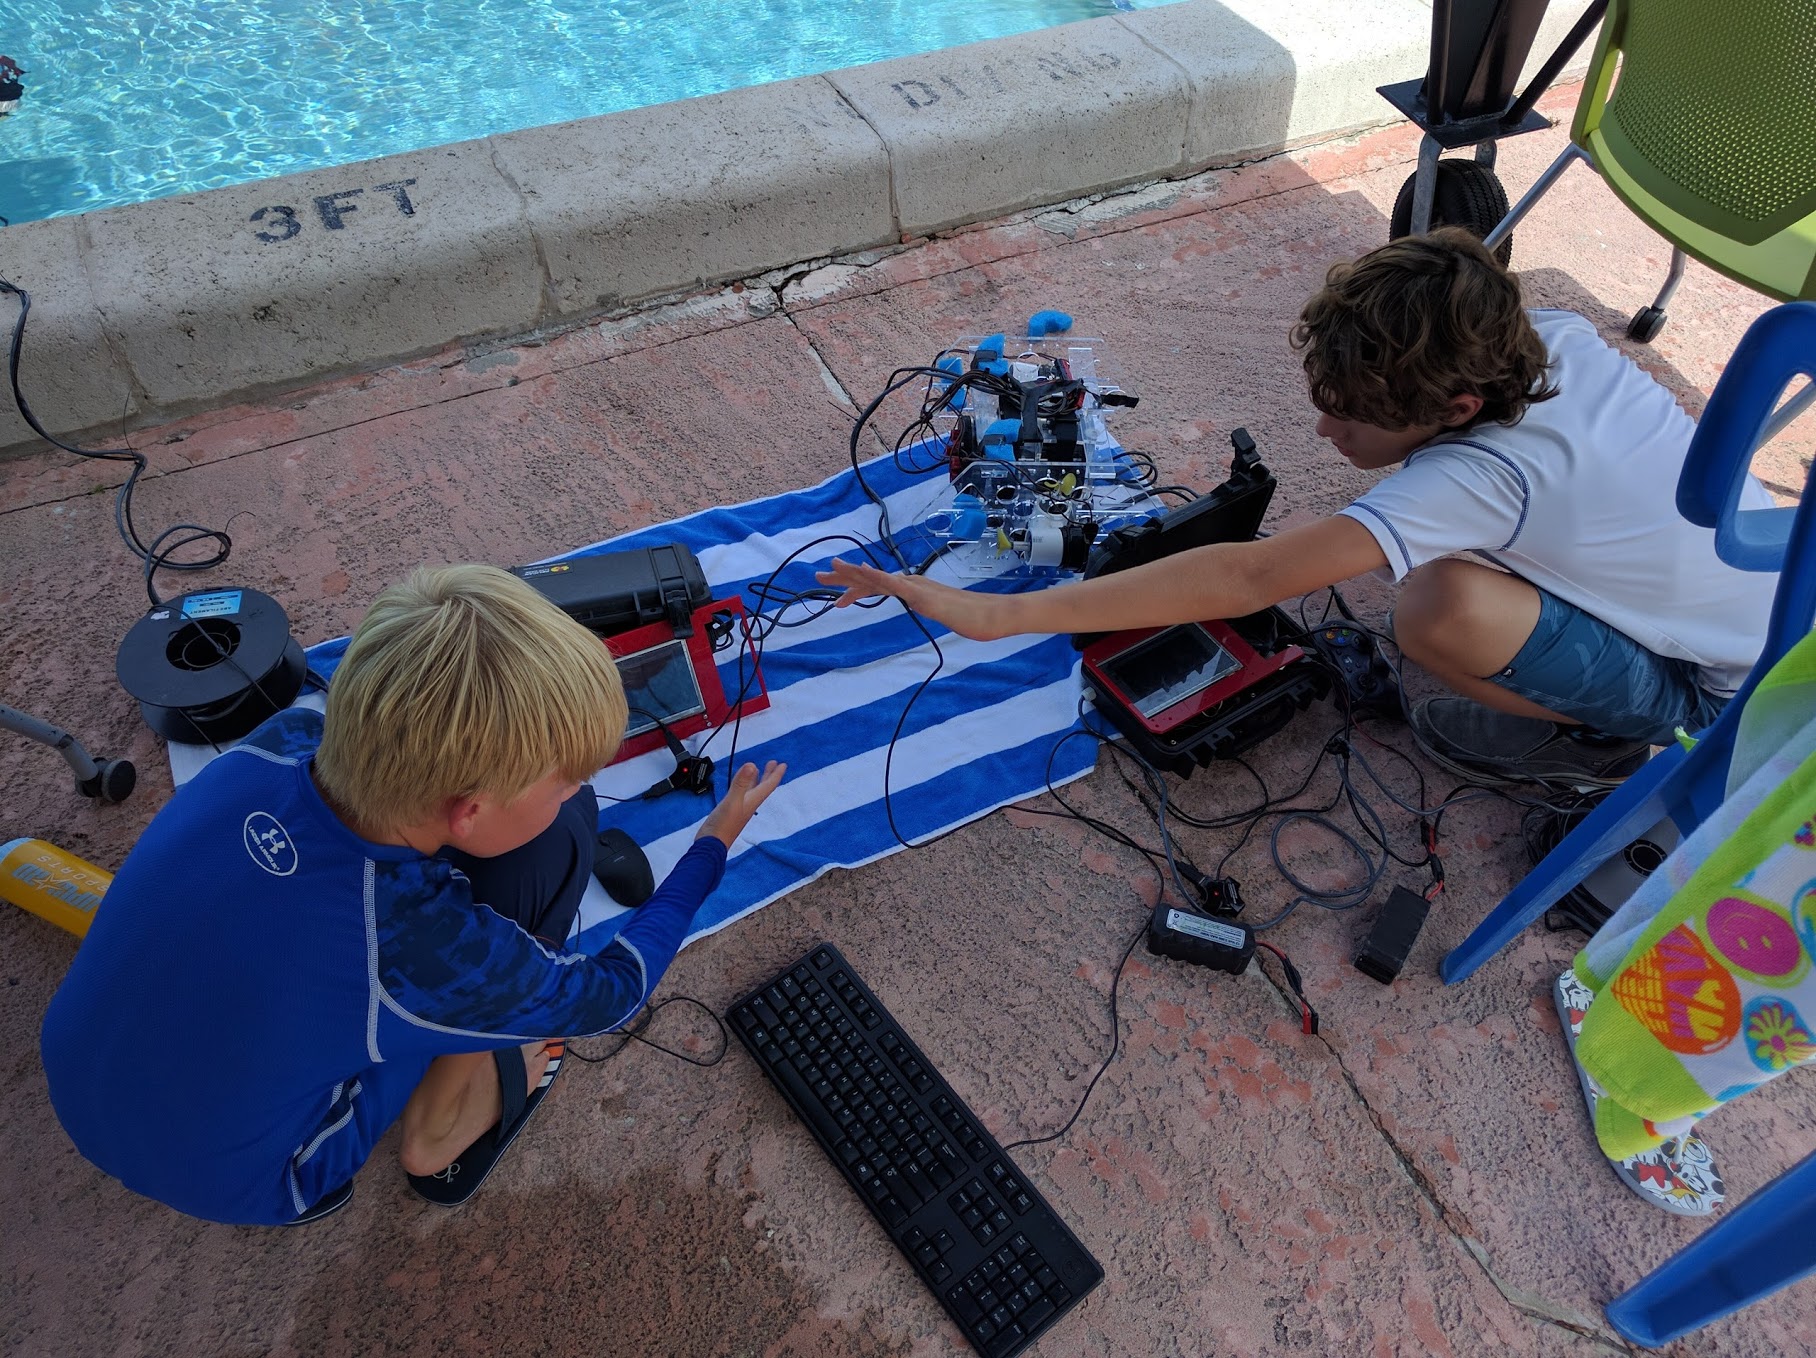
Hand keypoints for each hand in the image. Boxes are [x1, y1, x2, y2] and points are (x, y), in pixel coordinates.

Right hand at [697, 760, 785, 847]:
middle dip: (768, 774)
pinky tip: (740, 786)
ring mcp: (740, 807)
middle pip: (762, 787)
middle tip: (774, 763)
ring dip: (756, 779)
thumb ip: (741, 783)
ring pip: (752, 790)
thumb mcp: (732, 801)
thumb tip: (751, 765)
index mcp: (752, 801)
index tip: (783, 764)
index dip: (775, 774)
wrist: (711, 845)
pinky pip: (740, 794)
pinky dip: (743, 786)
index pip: (768, 785)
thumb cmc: (723, 826)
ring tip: (758, 770)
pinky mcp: (730, 810)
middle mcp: (748, 804)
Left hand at [814, 558, 1013, 641]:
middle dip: (844, 576)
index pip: (879, 587)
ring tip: (831, 567)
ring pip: (878, 577)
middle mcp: (911, 584)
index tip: (838, 598)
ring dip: (853, 571)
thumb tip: (928, 610)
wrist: (991, 617)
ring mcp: (916, 588)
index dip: (856, 589)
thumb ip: (932, 610)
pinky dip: (875, 578)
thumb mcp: (943, 616)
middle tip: (817, 575)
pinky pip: (894, 585)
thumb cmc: (971, 618)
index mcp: (914, 590)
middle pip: (872, 578)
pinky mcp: (921, 594)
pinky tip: (860, 573)